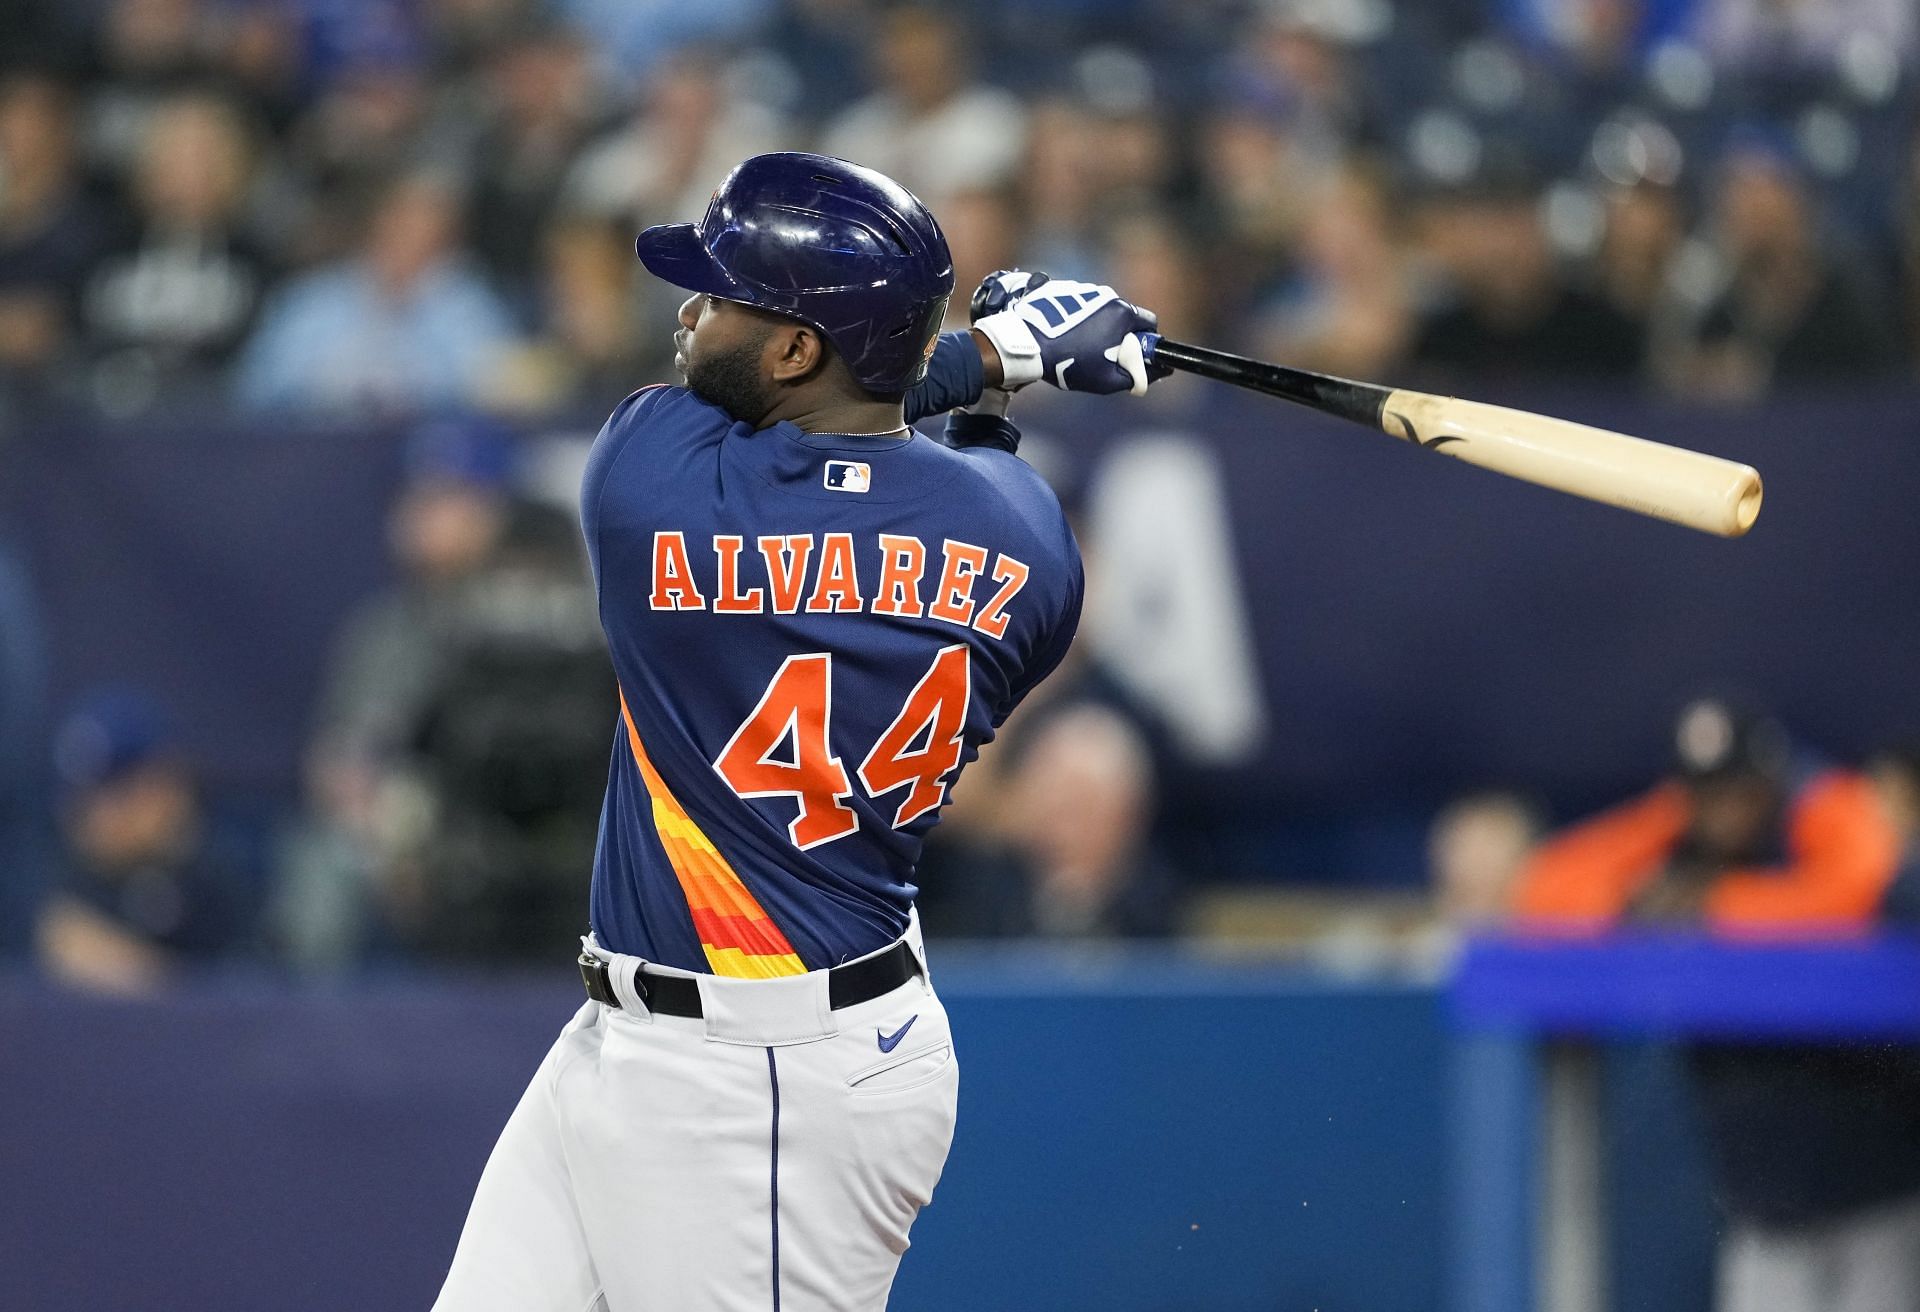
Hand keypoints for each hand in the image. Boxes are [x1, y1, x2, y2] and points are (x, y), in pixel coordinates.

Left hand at [969, 270, 1167, 396]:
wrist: (1026, 341)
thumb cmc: (1068, 362)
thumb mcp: (1107, 379)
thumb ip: (1137, 377)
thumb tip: (1159, 371)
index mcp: (1123, 312)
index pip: (1150, 323)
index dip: (1146, 343)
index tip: (1133, 357)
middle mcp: (1107, 294)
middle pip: (1126, 316)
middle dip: (1121, 336)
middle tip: (1105, 356)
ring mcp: (1085, 289)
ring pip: (1103, 311)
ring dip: (1098, 328)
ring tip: (1078, 348)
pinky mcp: (1064, 290)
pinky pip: (1081, 306)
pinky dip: (1078, 320)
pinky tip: (1064, 337)